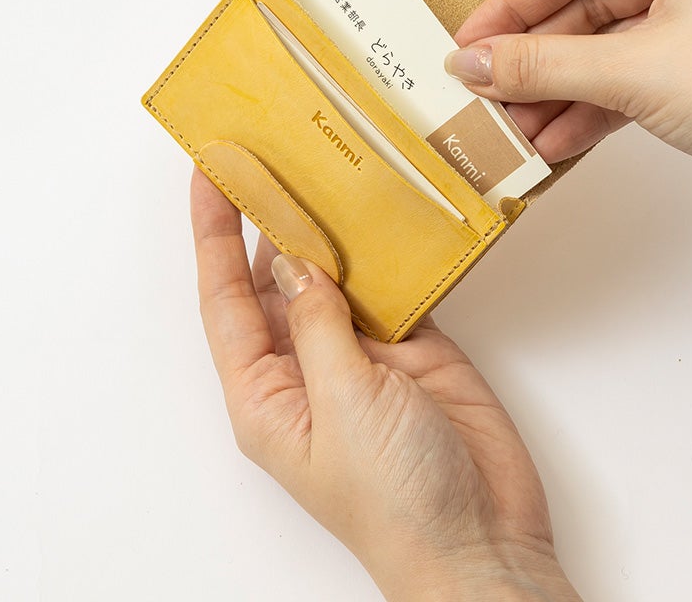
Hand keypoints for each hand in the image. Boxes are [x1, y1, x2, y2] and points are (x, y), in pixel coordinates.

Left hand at [191, 168, 580, 601]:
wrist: (483, 539)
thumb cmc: (396, 499)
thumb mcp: (343, 403)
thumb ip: (317, 325)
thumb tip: (293, 261)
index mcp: (265, 393)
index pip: (223, 298)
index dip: (211, 233)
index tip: (208, 174)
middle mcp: (304, 368)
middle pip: (273, 278)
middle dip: (268, 219)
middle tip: (270, 153)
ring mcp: (358, 356)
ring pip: (332, 277)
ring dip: (328, 229)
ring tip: (323, 166)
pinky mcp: (410, 348)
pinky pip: (388, 286)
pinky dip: (385, 251)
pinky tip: (382, 211)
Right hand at [447, 0, 691, 203]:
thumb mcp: (632, 70)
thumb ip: (543, 65)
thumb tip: (474, 63)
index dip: (508, 9)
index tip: (466, 44)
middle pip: (582, 7)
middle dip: (533, 63)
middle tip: (483, 96)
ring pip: (605, 46)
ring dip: (558, 92)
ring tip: (512, 130)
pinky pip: (631, 74)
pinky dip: (593, 107)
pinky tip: (554, 141)